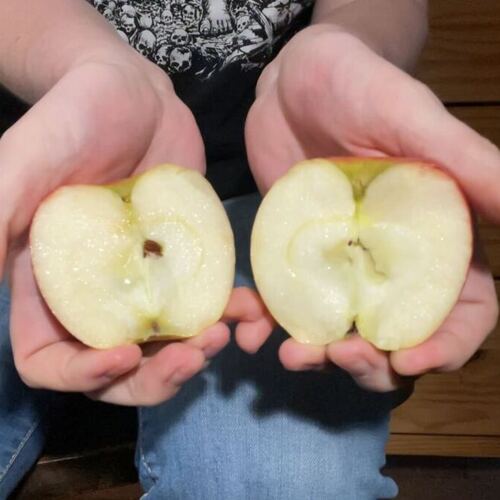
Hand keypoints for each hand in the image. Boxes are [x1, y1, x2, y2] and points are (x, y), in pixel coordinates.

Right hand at [1, 57, 262, 404]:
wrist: (134, 95)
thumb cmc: (73, 118)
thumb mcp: (26, 158)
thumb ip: (0, 213)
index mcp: (50, 284)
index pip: (49, 361)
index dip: (82, 375)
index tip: (125, 356)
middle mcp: (97, 294)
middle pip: (119, 370)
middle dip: (157, 377)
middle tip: (196, 355)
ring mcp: (145, 282)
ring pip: (168, 346)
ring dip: (198, 353)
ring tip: (227, 332)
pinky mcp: (184, 263)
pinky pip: (205, 304)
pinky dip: (228, 314)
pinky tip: (246, 305)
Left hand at [244, 26, 498, 390]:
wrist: (293, 81)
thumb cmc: (360, 85)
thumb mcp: (411, 117)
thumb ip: (465, 163)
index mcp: (435, 238)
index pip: (462, 311)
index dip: (445, 347)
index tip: (406, 360)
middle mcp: (389, 260)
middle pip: (394, 337)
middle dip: (371, 362)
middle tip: (337, 356)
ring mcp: (339, 262)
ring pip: (337, 330)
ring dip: (316, 355)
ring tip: (286, 355)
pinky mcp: (296, 255)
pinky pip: (285, 302)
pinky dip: (270, 326)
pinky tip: (252, 328)